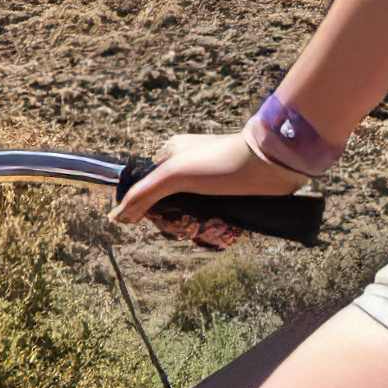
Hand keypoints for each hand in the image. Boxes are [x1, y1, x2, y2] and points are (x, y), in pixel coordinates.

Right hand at [115, 127, 311, 248]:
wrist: (271, 164)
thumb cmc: (221, 162)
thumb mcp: (175, 175)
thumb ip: (143, 194)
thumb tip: (115, 217)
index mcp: (171, 155)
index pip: (147, 190)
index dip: (150, 209)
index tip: (162, 220)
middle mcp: (189, 168)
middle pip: (170, 206)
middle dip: (179, 221)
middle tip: (191, 225)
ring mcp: (210, 183)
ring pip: (192, 216)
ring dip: (199, 228)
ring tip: (211, 229)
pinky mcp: (229, 196)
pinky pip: (214, 219)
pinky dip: (217, 228)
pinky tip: (223, 232)